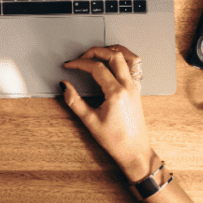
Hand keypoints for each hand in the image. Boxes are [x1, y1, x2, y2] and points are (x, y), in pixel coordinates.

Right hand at [61, 45, 157, 181]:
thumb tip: (64, 86)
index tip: (69, 65)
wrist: (135, 151)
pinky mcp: (137, 90)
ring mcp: (134, 87)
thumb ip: (75, 101)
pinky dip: (123, 57)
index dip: (79, 63)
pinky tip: (113, 61)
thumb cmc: (116, 140)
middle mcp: (128, 86)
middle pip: (113, 55)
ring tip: (96, 54)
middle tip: (81, 57)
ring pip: (126, 56)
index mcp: (116, 93)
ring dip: (110, 51)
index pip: (96, 68)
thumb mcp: (90, 122)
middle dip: (95, 51)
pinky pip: (134, 65)